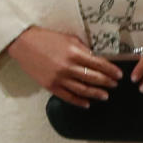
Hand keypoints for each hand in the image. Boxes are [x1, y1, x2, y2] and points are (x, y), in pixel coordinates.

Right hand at [6, 27, 121, 107]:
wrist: (24, 44)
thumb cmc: (47, 38)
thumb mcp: (69, 39)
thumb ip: (84, 49)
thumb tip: (98, 59)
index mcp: (75, 53)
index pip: (99, 64)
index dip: (111, 70)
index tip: (119, 75)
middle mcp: (68, 67)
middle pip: (93, 78)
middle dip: (107, 82)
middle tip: (115, 85)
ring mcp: (59, 78)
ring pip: (83, 90)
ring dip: (96, 94)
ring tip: (105, 96)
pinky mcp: (50, 86)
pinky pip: (68, 97)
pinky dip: (79, 102)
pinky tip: (87, 104)